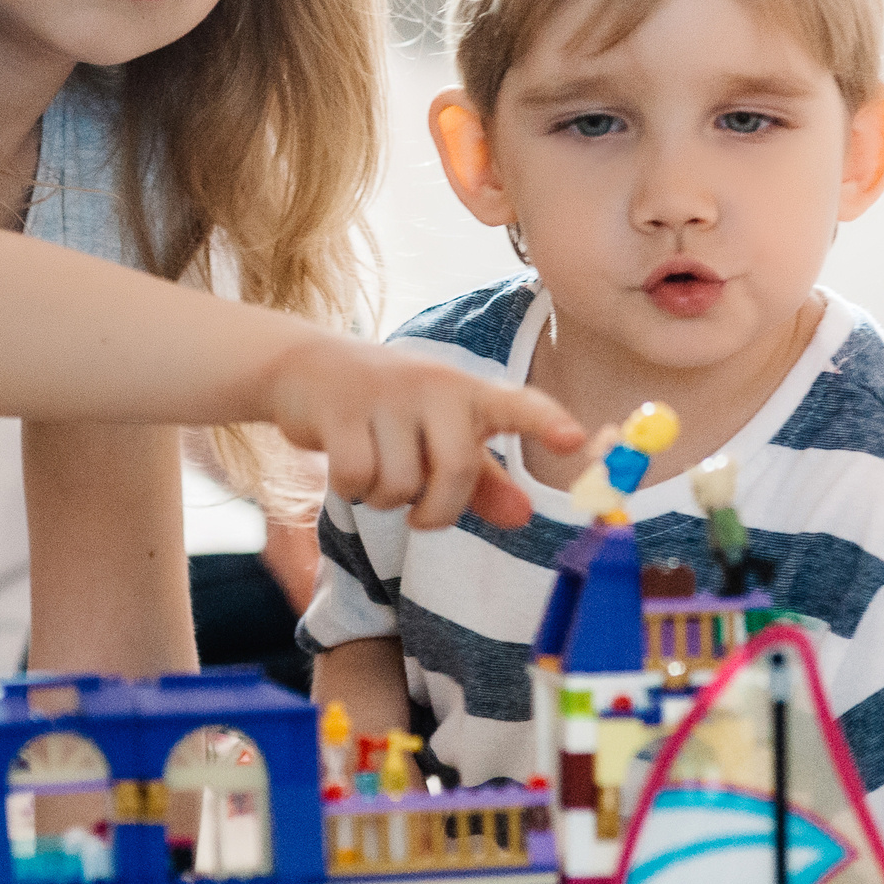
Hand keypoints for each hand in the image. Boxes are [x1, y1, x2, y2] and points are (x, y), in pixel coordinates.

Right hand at [265, 338, 584, 529]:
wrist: (307, 366)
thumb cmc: (390, 411)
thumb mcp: (440, 437)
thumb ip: (483, 481)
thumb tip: (524, 517)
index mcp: (468, 394)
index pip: (516, 405)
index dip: (545, 422)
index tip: (575, 438)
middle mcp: (434, 386)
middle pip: (456, 470)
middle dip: (437, 510)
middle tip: (419, 514)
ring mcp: (386, 393)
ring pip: (400, 484)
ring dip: (384, 498)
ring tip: (374, 467)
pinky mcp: (340, 407)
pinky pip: (356, 477)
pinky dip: (350, 488)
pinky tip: (346, 466)